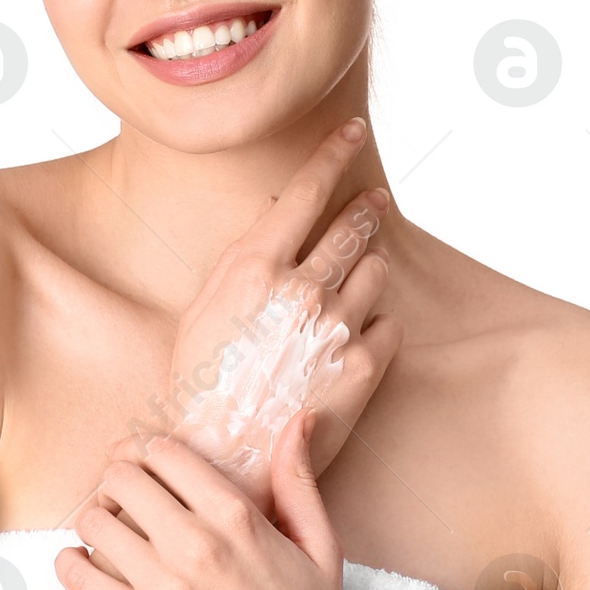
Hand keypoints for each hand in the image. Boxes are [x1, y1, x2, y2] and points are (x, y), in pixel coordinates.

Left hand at [56, 409, 364, 589]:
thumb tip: (300, 418)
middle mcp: (197, 545)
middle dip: (115, 481)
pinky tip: (81, 565)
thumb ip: (298, 478)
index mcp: (237, 517)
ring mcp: (164, 589)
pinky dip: (69, 564)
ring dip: (94, 520)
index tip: (141, 462)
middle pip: (121, 480)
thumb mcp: (320, 544)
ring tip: (105, 533)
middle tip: (119, 497)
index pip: (164, 453)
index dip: (144, 451)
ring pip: (94, 522)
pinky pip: (78, 577)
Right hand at [138, 118, 402, 516]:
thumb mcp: (204, 310)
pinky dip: (376, 326)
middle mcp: (300, 289)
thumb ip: (245, 263)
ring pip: (375, 273)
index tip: (352, 130)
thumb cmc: (200, 386)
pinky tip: (352, 343)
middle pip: (352, 227)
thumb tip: (276, 221)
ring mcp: (337, 328)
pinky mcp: (364, 368)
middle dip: (366, 210)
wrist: (222, 459)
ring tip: (348, 294)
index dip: (333, 153)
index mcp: (254, 267)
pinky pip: (389, 325)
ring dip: (367, 274)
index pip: (307, 190)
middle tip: (374, 202)